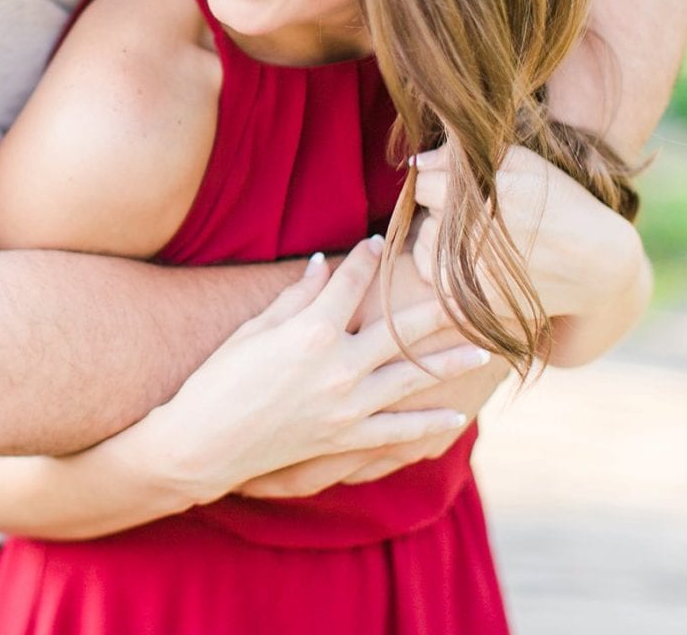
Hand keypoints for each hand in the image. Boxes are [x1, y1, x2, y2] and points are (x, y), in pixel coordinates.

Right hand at [145, 238, 489, 505]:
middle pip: (399, 328)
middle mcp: (339, 366)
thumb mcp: (252, 331)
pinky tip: (456, 416)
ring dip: (449, 362)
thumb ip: (294, 299)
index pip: (351, 282)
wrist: (204, 444)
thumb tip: (323, 266)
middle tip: (470, 291)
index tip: (382, 241)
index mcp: (312, 331)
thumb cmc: (218, 381)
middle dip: (438, 306)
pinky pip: (397, 431)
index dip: (367, 258)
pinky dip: (428, 424)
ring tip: (482, 348)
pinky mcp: (345, 438)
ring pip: (411, 378)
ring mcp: (347, 406)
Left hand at [409, 145, 642, 321]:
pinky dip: (442, 267)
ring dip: (439, 238)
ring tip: (478, 237)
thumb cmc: (561, 205)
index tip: (464, 188)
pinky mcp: (475, 303)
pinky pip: (433, 278)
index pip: (424, 183)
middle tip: (479, 214)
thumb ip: (462, 157)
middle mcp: (473, 237)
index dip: (442, 181)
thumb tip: (416, 162)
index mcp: (484, 198)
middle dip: (442, 209)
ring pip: (424, 245)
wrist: (598, 266)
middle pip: (424, 214)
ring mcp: (472, 274)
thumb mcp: (523, 163)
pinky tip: (472, 260)